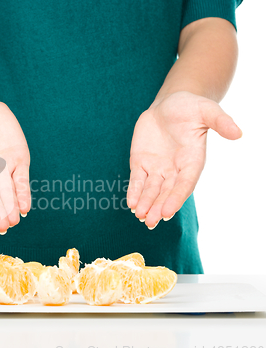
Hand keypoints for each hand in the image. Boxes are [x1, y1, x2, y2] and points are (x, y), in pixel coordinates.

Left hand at [127, 91, 241, 228]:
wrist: (170, 104)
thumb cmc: (191, 107)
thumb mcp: (207, 110)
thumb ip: (221, 122)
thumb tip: (238, 133)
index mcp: (192, 161)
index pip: (184, 184)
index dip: (175, 198)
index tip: (167, 212)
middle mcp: (175, 169)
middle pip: (166, 192)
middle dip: (158, 207)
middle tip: (150, 222)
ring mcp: (157, 167)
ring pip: (151, 190)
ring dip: (145, 203)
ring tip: (140, 217)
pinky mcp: (142, 162)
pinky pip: (137, 180)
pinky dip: (134, 191)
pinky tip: (131, 204)